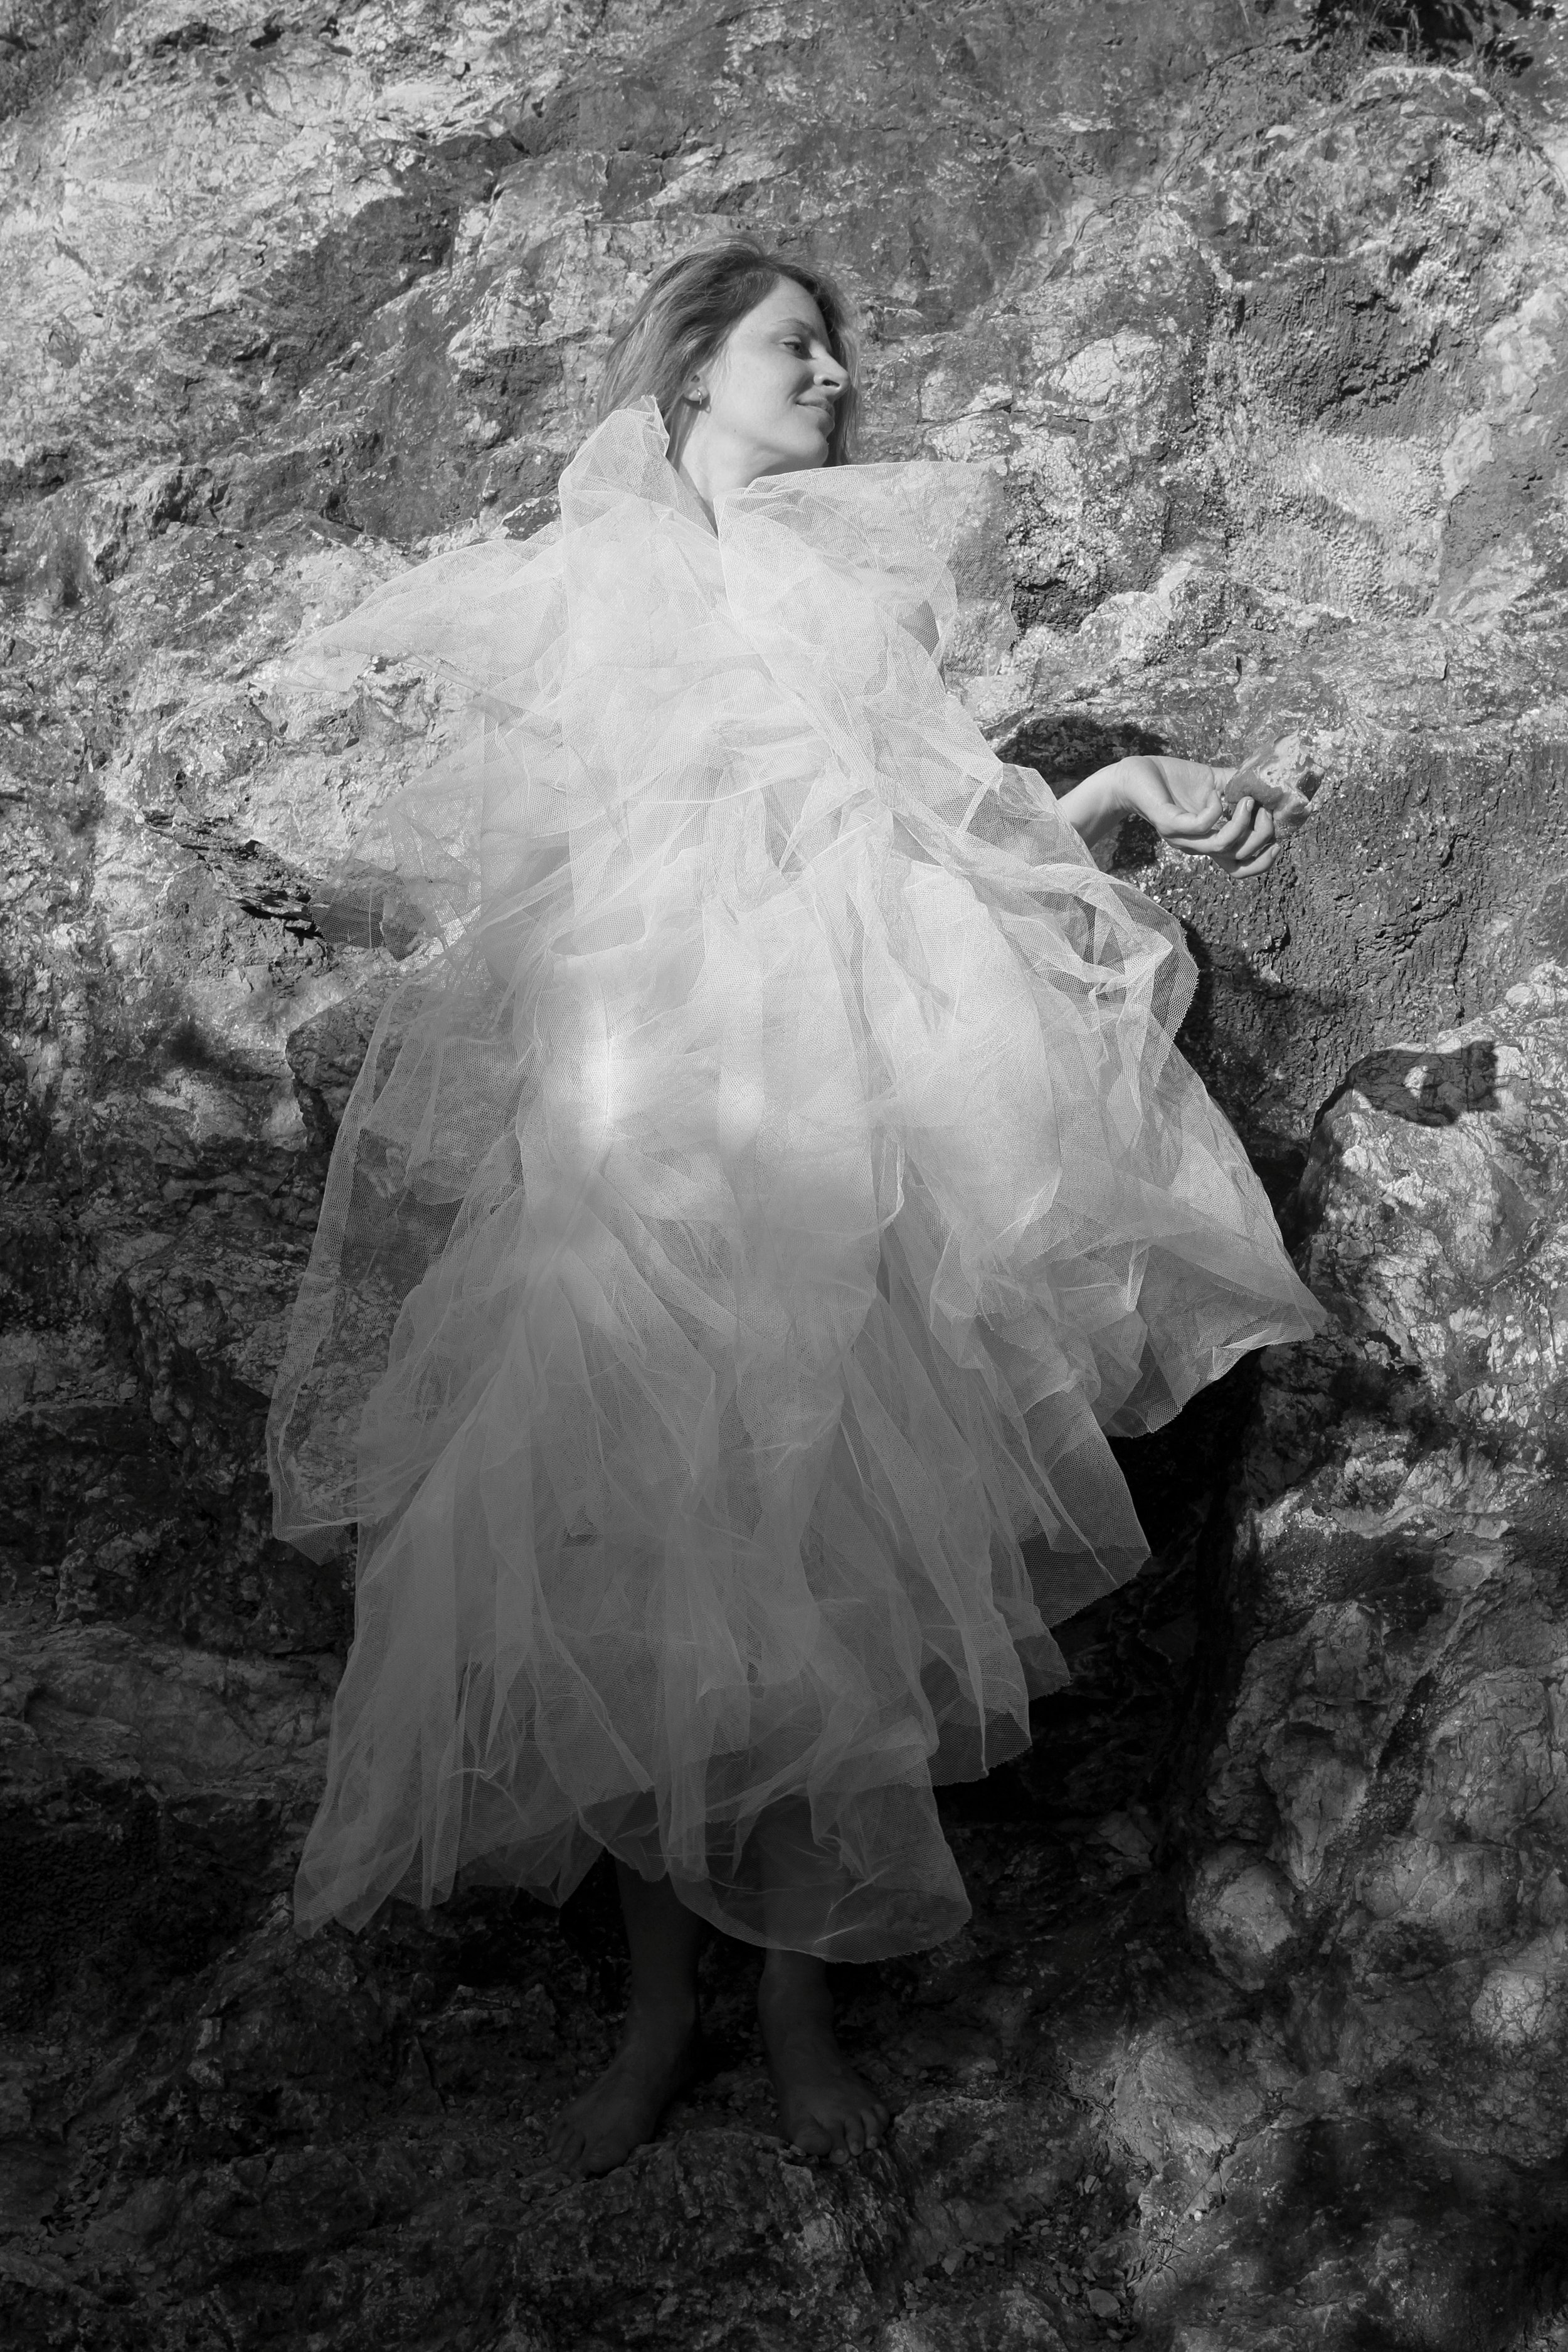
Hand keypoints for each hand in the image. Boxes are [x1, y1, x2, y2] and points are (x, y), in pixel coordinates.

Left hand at [1102, 755, 1280, 877]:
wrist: (1136, 774)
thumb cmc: (1175, 779)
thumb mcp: (1216, 782)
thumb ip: (1241, 786)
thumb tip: (1270, 783)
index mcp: (1209, 841)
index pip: (1239, 868)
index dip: (1262, 861)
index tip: (1279, 840)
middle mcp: (1196, 845)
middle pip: (1237, 860)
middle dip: (1260, 837)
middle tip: (1263, 810)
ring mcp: (1182, 838)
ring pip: (1222, 845)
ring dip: (1242, 822)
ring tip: (1246, 799)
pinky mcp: (1169, 824)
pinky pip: (1201, 825)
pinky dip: (1215, 808)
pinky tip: (1215, 792)